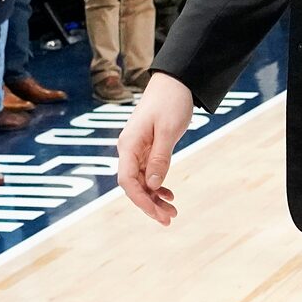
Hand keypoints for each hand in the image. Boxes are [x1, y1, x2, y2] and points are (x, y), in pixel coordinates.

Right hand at [116, 73, 194, 226]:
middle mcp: (129, 149)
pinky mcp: (146, 149)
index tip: (157, 213)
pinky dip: (158, 186)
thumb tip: (154, 186)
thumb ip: (160, 158)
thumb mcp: (169, 131)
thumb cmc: (171, 102)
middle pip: (133, 185)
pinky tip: (169, 195)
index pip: (127, 181)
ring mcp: (137, 150)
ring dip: (155, 198)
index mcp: (129, 145)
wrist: (174, 82)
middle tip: (169, 219)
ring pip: (142, 182)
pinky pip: (148, 173)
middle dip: (149, 204)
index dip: (141, 200)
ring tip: (172, 212)